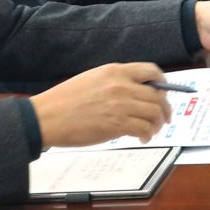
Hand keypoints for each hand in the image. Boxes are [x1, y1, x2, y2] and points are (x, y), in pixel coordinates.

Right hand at [30, 62, 170, 148]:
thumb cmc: (64, 101)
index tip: (164, 93)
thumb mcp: (92, 79)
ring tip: (152, 130)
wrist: (45, 117)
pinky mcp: (117, 124)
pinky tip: (142, 138)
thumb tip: (137, 91)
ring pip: (154, 113)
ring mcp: (121, 104)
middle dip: (164, 109)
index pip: (151, 71)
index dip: (163, 83)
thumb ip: (116, 81)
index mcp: (115, 71)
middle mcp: (122, 85)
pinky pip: (144, 128)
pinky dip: (148, 134)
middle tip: (164, 118)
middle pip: (157, 96)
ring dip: (157, 124)